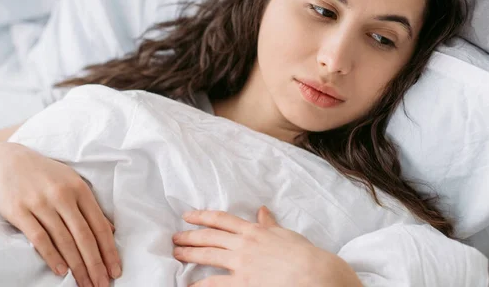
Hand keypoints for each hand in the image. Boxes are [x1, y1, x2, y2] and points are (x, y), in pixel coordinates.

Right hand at [0, 142, 121, 286]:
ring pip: (64, 240)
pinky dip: (52, 256)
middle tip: (102, 285)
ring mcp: (41, 203)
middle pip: (84, 236)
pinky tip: (61, 271)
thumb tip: (110, 230)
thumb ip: (89, 205)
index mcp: (79, 189)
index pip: (99, 225)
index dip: (109, 250)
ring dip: (76, 266)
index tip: (116, 270)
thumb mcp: (71, 182)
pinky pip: (40, 238)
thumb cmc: (44, 174)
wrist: (6, 160)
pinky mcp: (20, 211)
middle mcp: (63, 195)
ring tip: (85, 284)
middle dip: (96, 264)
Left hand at [172, 206, 362, 286]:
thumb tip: (262, 210)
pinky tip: (188, 286)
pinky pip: (215, 284)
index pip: (221, 220)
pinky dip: (199, 285)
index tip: (187, 216)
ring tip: (176, 254)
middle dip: (189, 236)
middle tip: (175, 237)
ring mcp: (241, 263)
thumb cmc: (303, 253)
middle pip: (209, 236)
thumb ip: (269, 223)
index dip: (201, 216)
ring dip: (189, 254)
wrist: (313, 272)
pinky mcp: (242, 282)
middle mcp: (243, 244)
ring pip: (207, 255)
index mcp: (253, 230)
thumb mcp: (284, 234)